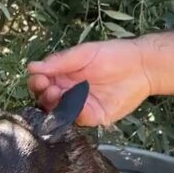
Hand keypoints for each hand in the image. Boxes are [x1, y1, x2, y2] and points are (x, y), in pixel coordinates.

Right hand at [27, 39, 152, 126]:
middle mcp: (68, 93)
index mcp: (62, 76)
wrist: (141, 66)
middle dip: (43, 96)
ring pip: (59, 113)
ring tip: (58, 94)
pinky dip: (75, 113)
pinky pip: (79, 119)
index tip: (40, 79)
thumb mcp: (83, 53)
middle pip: (46, 101)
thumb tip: (32, 67)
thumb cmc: (112, 54)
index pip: (41, 84)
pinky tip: (78, 104)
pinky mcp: (93, 117)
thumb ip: (59, 62)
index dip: (37, 83)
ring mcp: (80, 106)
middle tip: (50, 88)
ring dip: (55, 106)